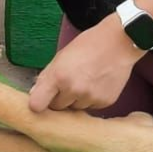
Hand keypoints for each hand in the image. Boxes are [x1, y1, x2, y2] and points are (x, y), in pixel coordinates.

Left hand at [28, 17, 142, 112]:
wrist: (118, 43)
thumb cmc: (87, 46)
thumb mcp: (60, 57)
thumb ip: (46, 77)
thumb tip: (34, 95)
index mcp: (58, 76)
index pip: (37, 105)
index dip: (37, 103)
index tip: (39, 101)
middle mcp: (73, 90)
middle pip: (57, 107)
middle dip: (59, 98)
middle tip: (67, 83)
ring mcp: (90, 97)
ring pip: (75, 108)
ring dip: (76, 99)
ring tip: (85, 80)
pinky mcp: (105, 102)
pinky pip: (91, 107)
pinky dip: (91, 98)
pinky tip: (96, 83)